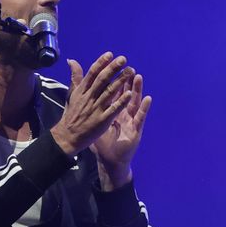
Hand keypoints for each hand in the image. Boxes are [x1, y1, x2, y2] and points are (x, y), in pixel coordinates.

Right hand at [50, 53, 134, 155]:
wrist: (67, 136)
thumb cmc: (71, 113)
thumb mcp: (71, 94)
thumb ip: (75, 77)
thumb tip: (71, 60)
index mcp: (82, 91)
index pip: (92, 74)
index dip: (101, 63)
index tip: (110, 54)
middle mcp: (89, 98)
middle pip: (102, 80)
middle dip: (113, 68)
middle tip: (123, 59)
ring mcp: (96, 109)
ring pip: (109, 92)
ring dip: (120, 81)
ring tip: (130, 72)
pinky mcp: (102, 120)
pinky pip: (113, 109)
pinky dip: (121, 101)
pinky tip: (129, 93)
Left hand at [90, 71, 151, 187]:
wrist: (110, 160)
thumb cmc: (103, 142)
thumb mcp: (93, 123)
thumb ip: (87, 109)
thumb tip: (78, 99)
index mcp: (112, 111)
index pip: (113, 92)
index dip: (113, 80)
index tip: (113, 67)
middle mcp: (123, 113)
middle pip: (125, 93)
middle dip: (127, 80)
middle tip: (128, 66)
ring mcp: (130, 120)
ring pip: (134, 102)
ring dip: (137, 89)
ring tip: (139, 76)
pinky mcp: (136, 129)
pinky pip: (140, 117)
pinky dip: (144, 108)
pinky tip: (148, 99)